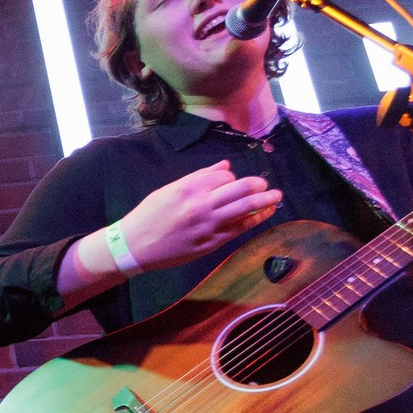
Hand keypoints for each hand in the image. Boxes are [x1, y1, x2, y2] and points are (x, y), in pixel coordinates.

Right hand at [115, 162, 282, 271]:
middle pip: (240, 188)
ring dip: (265, 200)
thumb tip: (225, 167)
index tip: (229, 182)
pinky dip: (254, 220)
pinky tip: (264, 214)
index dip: (231, 177)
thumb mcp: (169, 190)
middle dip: (257, 184)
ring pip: (245, 208)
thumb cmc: (149, 215)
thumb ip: (198, 178)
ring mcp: (208, 225)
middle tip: (265, 184)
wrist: (135, 246)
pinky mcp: (211, 242)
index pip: (224, 176)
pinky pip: (239, 228)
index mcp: (189, 188)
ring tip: (277, 196)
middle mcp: (201, 204)